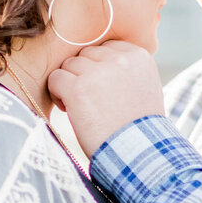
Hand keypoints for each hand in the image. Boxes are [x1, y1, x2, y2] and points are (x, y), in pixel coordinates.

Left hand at [47, 41, 164, 158]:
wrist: (137, 153)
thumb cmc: (139, 127)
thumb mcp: (145, 88)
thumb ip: (127, 70)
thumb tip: (100, 59)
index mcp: (138, 56)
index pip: (106, 49)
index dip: (99, 68)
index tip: (102, 90)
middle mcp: (119, 59)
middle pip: (86, 55)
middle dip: (84, 75)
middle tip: (90, 101)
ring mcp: (97, 72)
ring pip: (69, 65)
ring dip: (70, 84)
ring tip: (81, 107)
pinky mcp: (78, 88)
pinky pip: (56, 79)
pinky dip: (57, 93)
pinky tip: (69, 110)